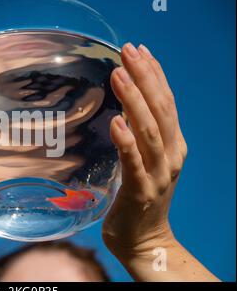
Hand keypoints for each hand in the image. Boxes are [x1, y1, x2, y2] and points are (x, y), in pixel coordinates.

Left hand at [103, 43, 187, 256]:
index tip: (139, 50)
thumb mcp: (145, 159)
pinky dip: (127, 141)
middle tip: (127, 51)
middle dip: (145, 77)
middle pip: (161, 109)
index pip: (166, 102)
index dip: (154, 74)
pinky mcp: (141, 191)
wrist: (145, 240)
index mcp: (173, 145)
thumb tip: (124, 104)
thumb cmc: (140, 197)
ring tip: (119, 75)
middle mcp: (171, 155)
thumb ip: (140, 134)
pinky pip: (134, 162)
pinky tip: (116, 122)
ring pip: (150, 130)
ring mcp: (158, 173)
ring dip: (134, 100)